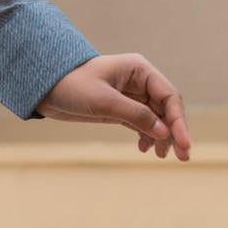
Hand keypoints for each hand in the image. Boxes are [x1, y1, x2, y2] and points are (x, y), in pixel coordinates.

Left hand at [34, 53, 190, 158]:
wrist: (42, 88)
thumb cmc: (71, 87)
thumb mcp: (103, 101)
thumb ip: (135, 115)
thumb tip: (164, 132)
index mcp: (139, 69)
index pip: (169, 96)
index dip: (179, 121)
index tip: (184, 144)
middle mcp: (139, 80)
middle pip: (167, 108)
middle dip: (175, 132)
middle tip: (183, 157)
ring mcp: (131, 94)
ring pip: (156, 117)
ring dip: (162, 136)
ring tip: (161, 156)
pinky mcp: (120, 107)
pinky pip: (142, 122)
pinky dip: (146, 136)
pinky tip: (144, 149)